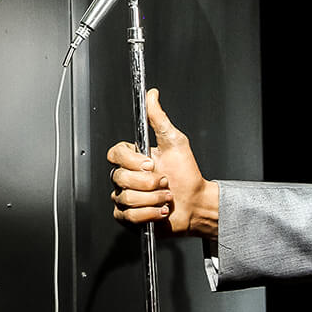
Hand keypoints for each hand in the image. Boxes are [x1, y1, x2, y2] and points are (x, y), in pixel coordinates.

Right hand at [105, 89, 217, 237]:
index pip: (115, 154)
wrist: (196, 204)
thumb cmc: (186, 174)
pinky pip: (128, 215)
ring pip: (125, 198)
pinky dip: (148, 214)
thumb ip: (159, 118)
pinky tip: (160, 210)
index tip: (150, 163)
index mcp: (133, 158)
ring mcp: (126, 197)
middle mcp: (127, 177)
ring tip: (166, 197)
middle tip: (164, 182)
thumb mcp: (174, 141)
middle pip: (120, 178)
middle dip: (148, 183)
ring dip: (152, 199)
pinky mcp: (128, 216)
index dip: (132, 161)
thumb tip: (152, 96)